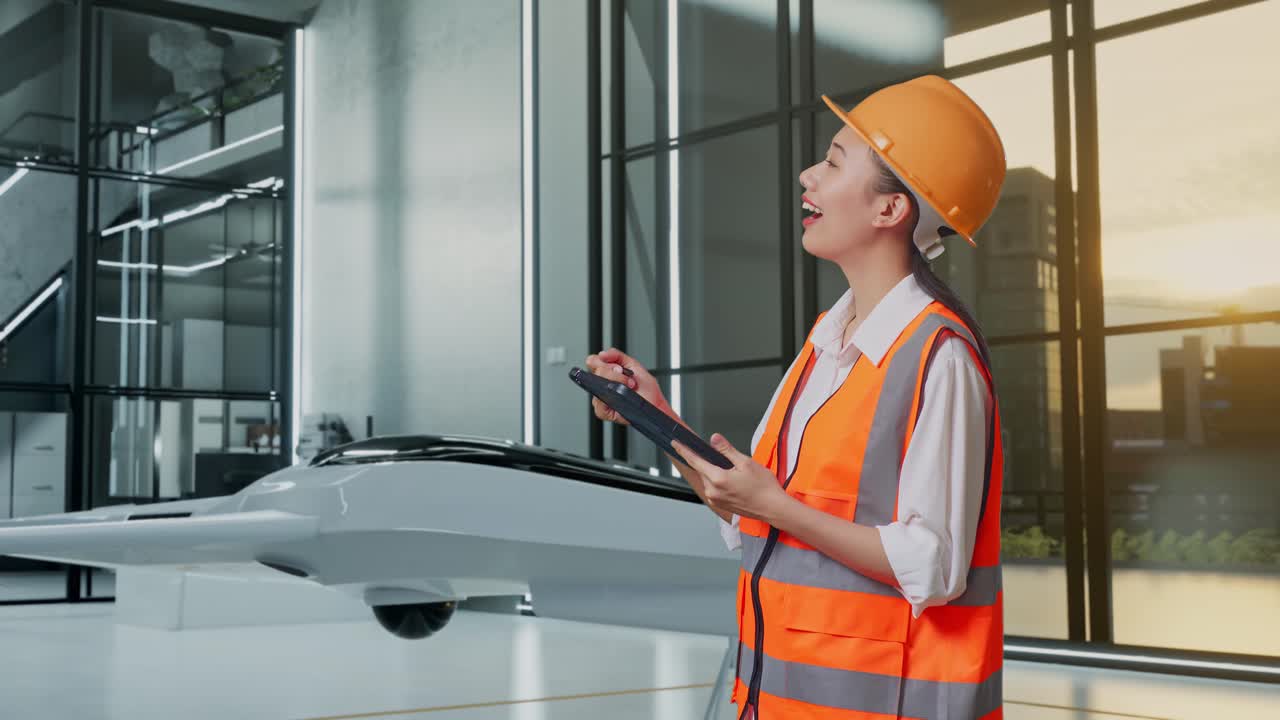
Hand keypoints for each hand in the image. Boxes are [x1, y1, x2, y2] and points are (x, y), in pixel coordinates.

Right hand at [583, 348, 671, 425]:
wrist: (655, 402)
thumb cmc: (645, 387)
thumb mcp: (632, 364)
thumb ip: (616, 355)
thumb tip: (602, 354)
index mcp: (607, 372)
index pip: (592, 361)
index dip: (601, 361)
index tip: (618, 366)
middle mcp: (602, 384)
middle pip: (596, 371)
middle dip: (614, 372)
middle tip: (627, 376)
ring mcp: (601, 398)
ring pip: (597, 385)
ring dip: (616, 382)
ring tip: (629, 386)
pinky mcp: (603, 411)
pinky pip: (598, 403)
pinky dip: (610, 397)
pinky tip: (621, 395)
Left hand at [672, 434, 787, 522]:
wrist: (773, 508)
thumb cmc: (764, 487)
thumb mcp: (746, 462)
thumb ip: (727, 450)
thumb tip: (714, 439)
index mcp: (718, 479)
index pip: (695, 461)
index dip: (684, 450)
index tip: (675, 444)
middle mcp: (713, 492)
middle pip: (702, 470)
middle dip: (708, 461)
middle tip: (725, 459)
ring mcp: (716, 500)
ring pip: (708, 480)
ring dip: (714, 472)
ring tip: (734, 472)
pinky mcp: (720, 505)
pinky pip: (713, 489)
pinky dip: (718, 481)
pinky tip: (732, 481)